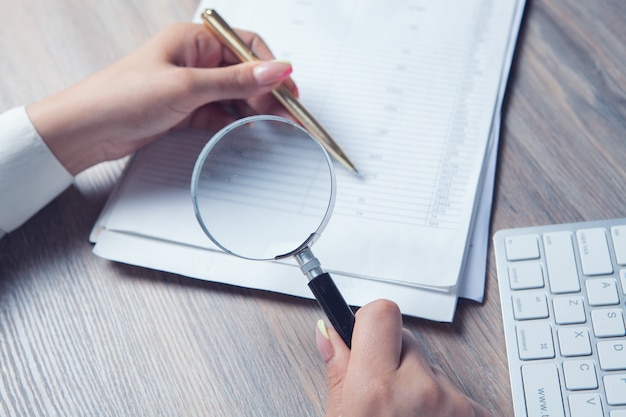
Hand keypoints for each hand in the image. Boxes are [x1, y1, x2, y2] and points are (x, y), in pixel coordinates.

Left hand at [27, 23, 296, 174]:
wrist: (87, 130)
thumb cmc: (122, 96)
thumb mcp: (188, 86)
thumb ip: (236, 80)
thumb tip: (276, 69)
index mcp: (193, 40)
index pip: (246, 46)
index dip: (270, 66)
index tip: (288, 89)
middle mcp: (194, 59)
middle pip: (243, 72)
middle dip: (266, 91)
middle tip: (287, 113)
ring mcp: (190, 86)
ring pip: (234, 94)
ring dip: (253, 108)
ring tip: (274, 123)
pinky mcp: (186, 110)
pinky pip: (220, 112)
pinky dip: (234, 121)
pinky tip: (246, 129)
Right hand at [317, 300, 492, 416]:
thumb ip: (339, 373)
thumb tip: (329, 334)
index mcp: (375, 390)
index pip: (382, 314)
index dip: (370, 321)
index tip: (365, 332)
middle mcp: (420, 392)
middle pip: (409, 340)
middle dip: (395, 359)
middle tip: (386, 394)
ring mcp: (454, 405)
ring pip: (434, 370)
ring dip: (422, 388)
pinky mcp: (480, 416)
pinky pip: (458, 394)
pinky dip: (445, 409)